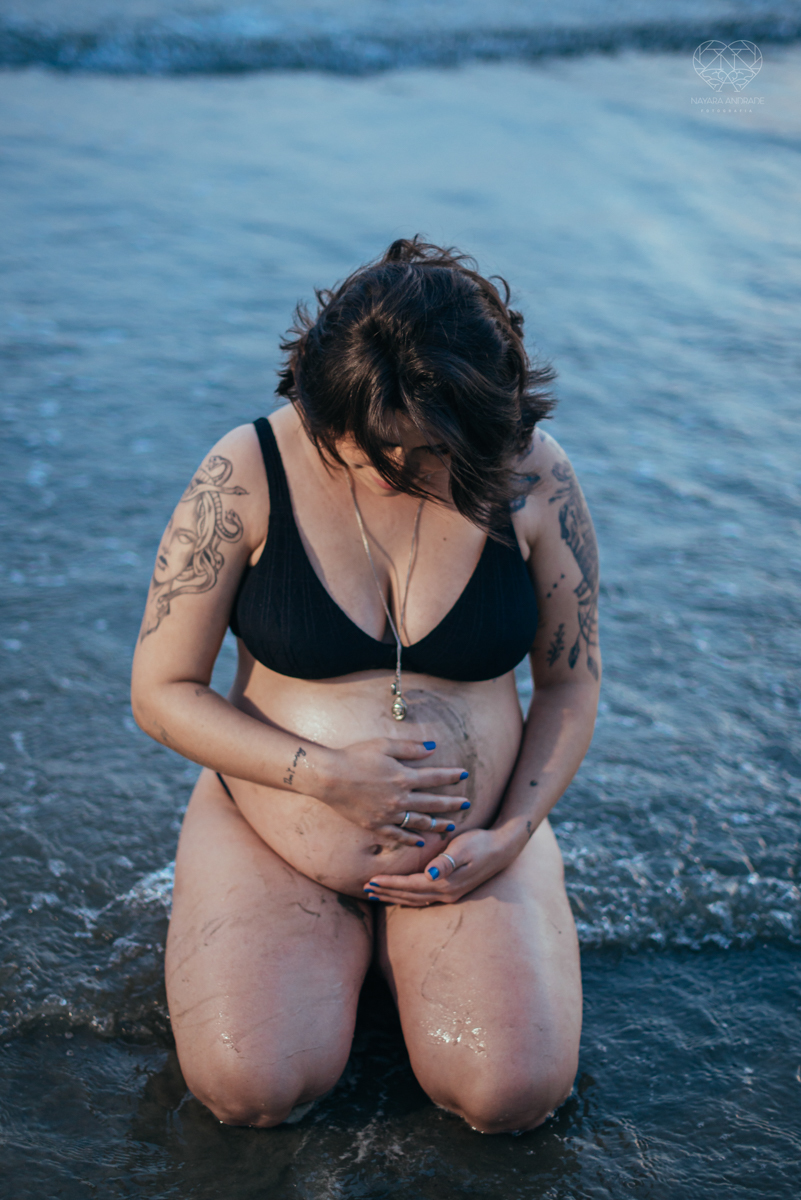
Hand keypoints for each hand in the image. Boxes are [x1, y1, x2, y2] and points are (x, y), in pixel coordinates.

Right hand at [321, 737, 470, 846]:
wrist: (329, 777)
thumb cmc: (355, 756)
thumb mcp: (384, 745)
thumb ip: (410, 748)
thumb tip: (433, 747)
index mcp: (404, 777)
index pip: (435, 776)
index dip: (452, 776)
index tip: (465, 775)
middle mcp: (400, 798)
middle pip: (433, 803)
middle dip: (452, 803)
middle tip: (466, 804)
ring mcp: (388, 814)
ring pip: (419, 822)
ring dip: (437, 823)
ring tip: (451, 825)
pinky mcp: (375, 825)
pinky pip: (398, 835)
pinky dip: (411, 839)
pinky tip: (421, 840)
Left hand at [363, 827, 514, 904]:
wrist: (503, 848)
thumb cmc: (480, 842)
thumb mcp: (463, 848)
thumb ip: (446, 862)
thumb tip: (430, 874)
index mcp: (445, 883)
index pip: (410, 886)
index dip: (390, 883)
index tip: (370, 881)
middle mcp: (446, 894)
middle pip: (409, 896)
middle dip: (387, 892)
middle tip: (365, 889)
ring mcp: (450, 895)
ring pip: (415, 900)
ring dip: (394, 896)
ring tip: (376, 893)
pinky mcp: (452, 891)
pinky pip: (423, 898)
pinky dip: (407, 897)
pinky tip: (399, 894)